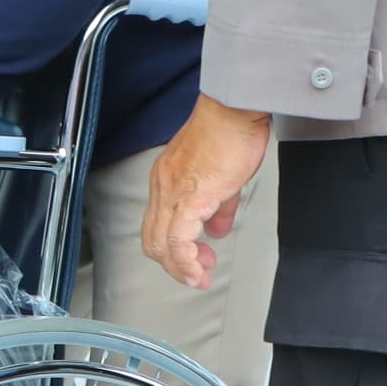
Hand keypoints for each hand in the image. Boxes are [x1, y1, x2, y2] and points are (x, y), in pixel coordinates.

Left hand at [141, 94, 270, 292]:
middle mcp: (163, 187)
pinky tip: (199, 269)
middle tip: (198, 272)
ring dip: (180, 267)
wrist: (233, 110)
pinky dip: (186, 261)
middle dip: (174, 264)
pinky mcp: (190, 197)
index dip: (172, 250)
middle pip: (152, 240)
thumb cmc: (230, 131)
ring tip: (200, 275)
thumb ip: (219, 206)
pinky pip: (179, 239)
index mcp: (167, 180)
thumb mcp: (223, 176)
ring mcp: (172, 192)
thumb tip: (218, 229)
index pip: (156, 225)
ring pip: (160, 244)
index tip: (195, 260)